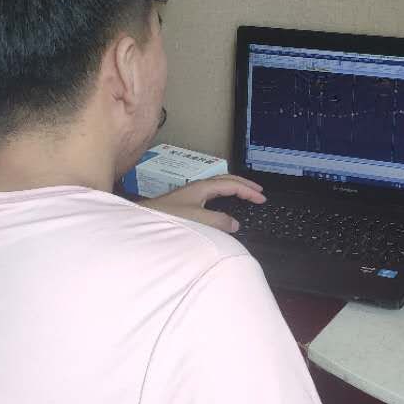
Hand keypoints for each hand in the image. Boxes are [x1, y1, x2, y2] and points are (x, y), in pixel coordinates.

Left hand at [139, 175, 264, 231]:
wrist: (142, 220)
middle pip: (226, 180)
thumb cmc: (167, 219)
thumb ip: (218, 222)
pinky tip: (222, 203)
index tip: (262, 198)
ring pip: (219, 185)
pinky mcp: (186, 201)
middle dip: (244, 184)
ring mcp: (191, 193)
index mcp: (202, 187)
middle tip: (259, 192)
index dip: (248, 191)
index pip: (232, 184)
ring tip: (245, 193)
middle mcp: (198, 187)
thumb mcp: (197, 220)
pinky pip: (212, 192)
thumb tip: (235, 224)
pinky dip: (224, 194)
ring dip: (234, 187)